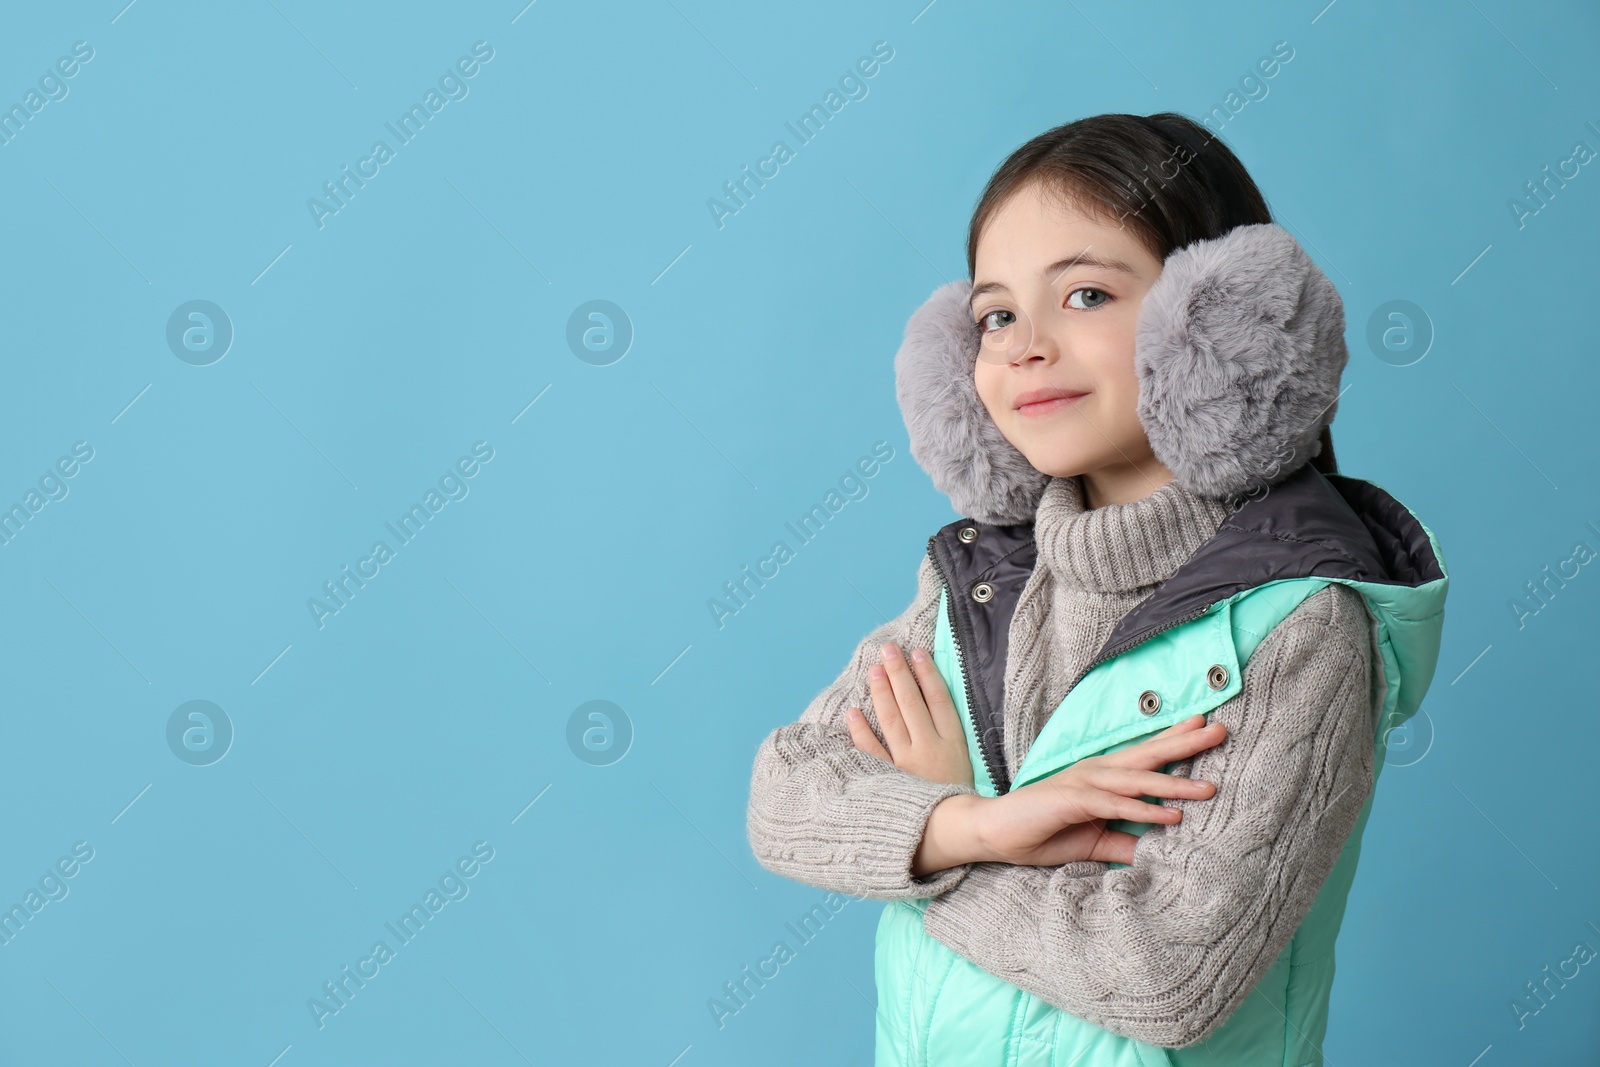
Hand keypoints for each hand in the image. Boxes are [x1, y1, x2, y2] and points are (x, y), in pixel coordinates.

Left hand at [845, 641, 974, 788]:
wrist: (953, 834)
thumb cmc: (958, 796)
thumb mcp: (965, 763)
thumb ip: (949, 733)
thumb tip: (930, 699)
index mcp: (953, 743)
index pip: (939, 699)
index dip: (927, 673)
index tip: (916, 652)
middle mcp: (930, 749)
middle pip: (912, 703)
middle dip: (899, 673)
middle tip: (888, 649)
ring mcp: (908, 764)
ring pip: (892, 720)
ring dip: (882, 692)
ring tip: (874, 670)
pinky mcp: (891, 780)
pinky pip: (872, 752)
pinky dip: (861, 731)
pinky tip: (853, 712)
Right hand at [975, 714, 1227, 866]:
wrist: (995, 833)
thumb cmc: (1042, 832)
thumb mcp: (1094, 842)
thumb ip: (1124, 842)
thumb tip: (1155, 851)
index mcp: (1103, 777)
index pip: (1145, 755)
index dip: (1175, 739)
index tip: (1205, 726)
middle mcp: (1097, 772)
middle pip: (1148, 754)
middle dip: (1185, 743)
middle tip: (1220, 730)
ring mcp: (1085, 784)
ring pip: (1138, 780)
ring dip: (1175, 783)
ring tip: (1209, 788)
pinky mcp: (1073, 800)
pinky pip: (1115, 805)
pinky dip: (1144, 811)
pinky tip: (1171, 816)